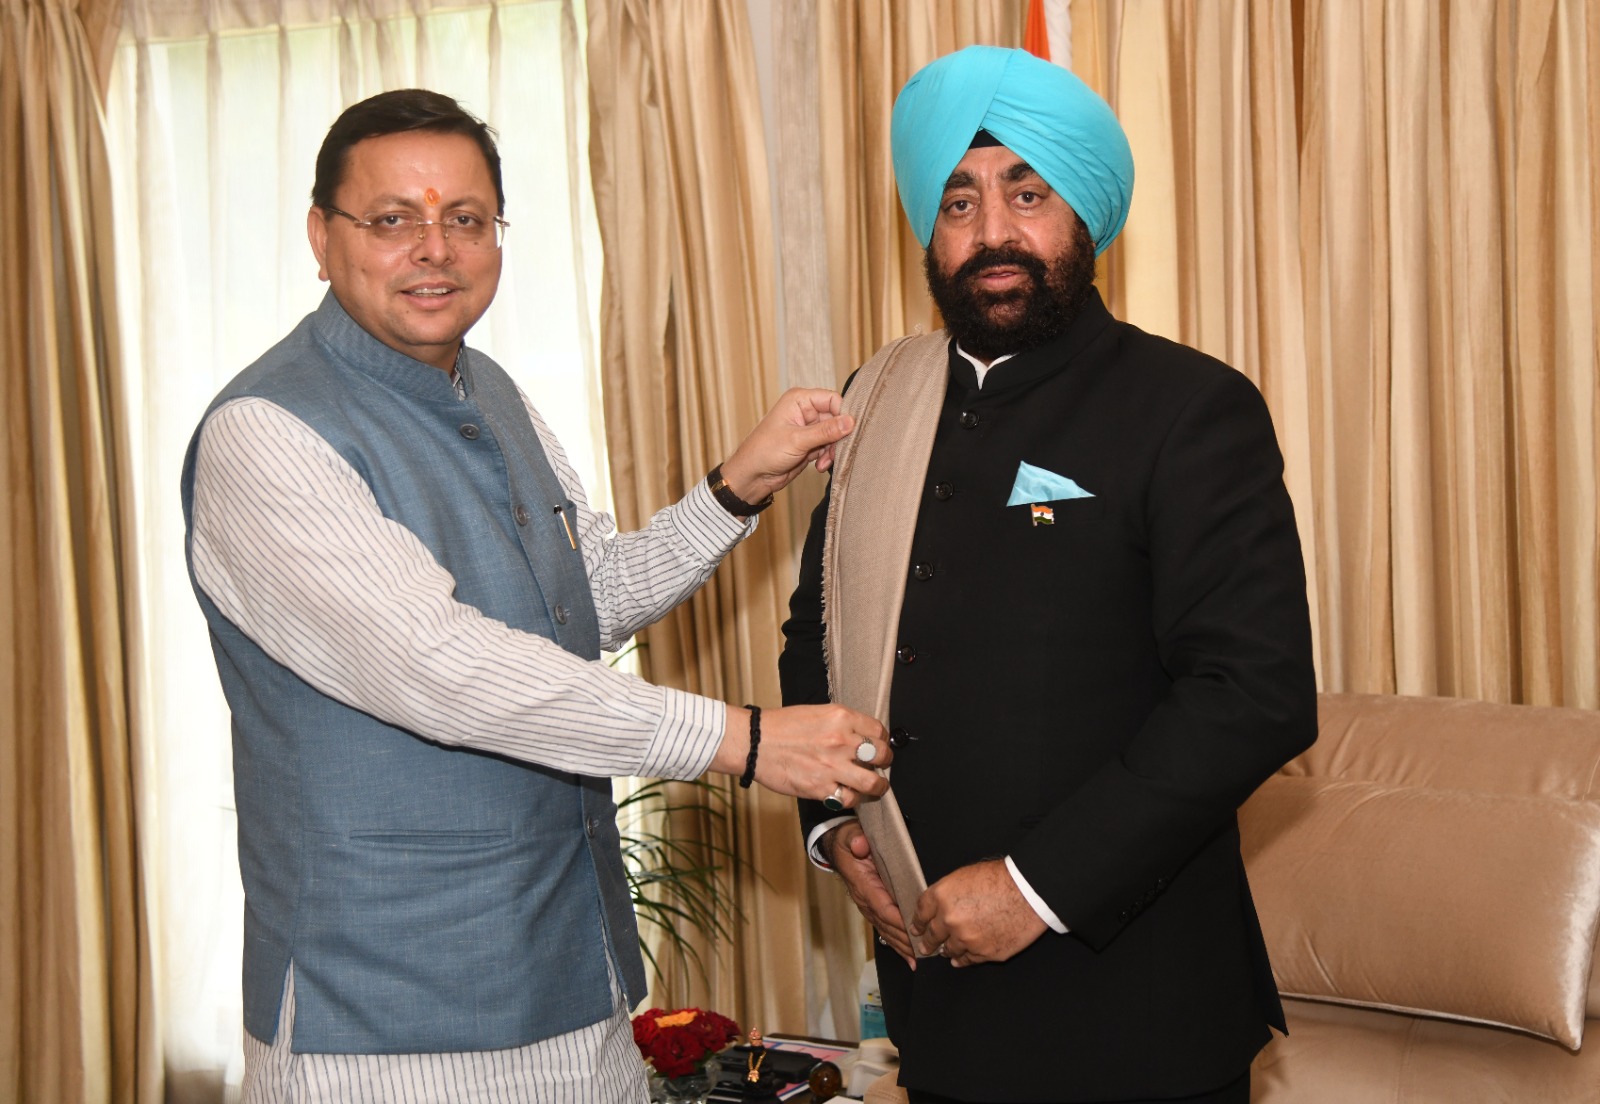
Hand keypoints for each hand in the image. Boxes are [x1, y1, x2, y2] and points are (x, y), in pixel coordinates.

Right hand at [711, 704, 888, 805]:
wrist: (754, 743)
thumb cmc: (781, 726)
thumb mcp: (817, 712)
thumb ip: (842, 723)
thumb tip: (862, 737)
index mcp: (841, 717)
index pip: (879, 731)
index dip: (882, 740)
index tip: (879, 746)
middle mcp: (841, 741)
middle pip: (882, 755)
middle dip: (884, 762)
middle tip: (879, 766)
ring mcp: (832, 766)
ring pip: (873, 783)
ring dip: (877, 786)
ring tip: (875, 786)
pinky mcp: (820, 788)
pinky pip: (850, 799)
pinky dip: (852, 799)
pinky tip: (849, 794)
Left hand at [718, 388, 853, 503]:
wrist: (753, 476)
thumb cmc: (765, 452)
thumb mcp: (797, 440)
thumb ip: (826, 431)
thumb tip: (850, 422)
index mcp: (799, 400)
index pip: (832, 399)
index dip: (842, 414)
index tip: (848, 431)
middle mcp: (805, 411)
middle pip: (836, 418)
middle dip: (838, 437)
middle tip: (836, 451)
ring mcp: (808, 429)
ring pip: (835, 435)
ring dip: (833, 450)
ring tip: (824, 462)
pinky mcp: (810, 445)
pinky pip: (828, 448)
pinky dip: (828, 457)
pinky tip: (820, 466)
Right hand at [826, 821, 915, 967]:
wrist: (839, 846)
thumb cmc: (849, 841)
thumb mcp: (851, 835)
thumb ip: (856, 840)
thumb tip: (859, 845)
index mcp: (863, 885)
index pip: (882, 907)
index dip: (898, 919)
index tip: (914, 930)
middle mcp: (865, 900)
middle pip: (887, 925)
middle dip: (904, 940)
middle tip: (923, 951)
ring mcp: (868, 906)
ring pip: (886, 931)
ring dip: (902, 946)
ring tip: (918, 959)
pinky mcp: (873, 908)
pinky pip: (885, 928)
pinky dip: (897, 943)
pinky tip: (908, 956)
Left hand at [910, 859, 1047, 967]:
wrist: (1029, 892)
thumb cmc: (1001, 878)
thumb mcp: (964, 876)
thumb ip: (947, 893)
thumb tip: (939, 908)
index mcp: (942, 897)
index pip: (920, 913)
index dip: (917, 922)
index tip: (916, 928)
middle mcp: (950, 920)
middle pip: (932, 936)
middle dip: (927, 942)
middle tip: (925, 946)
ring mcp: (967, 939)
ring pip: (949, 951)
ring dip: (946, 951)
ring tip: (944, 952)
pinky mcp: (985, 953)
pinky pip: (968, 960)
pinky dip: (963, 960)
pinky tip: (960, 960)